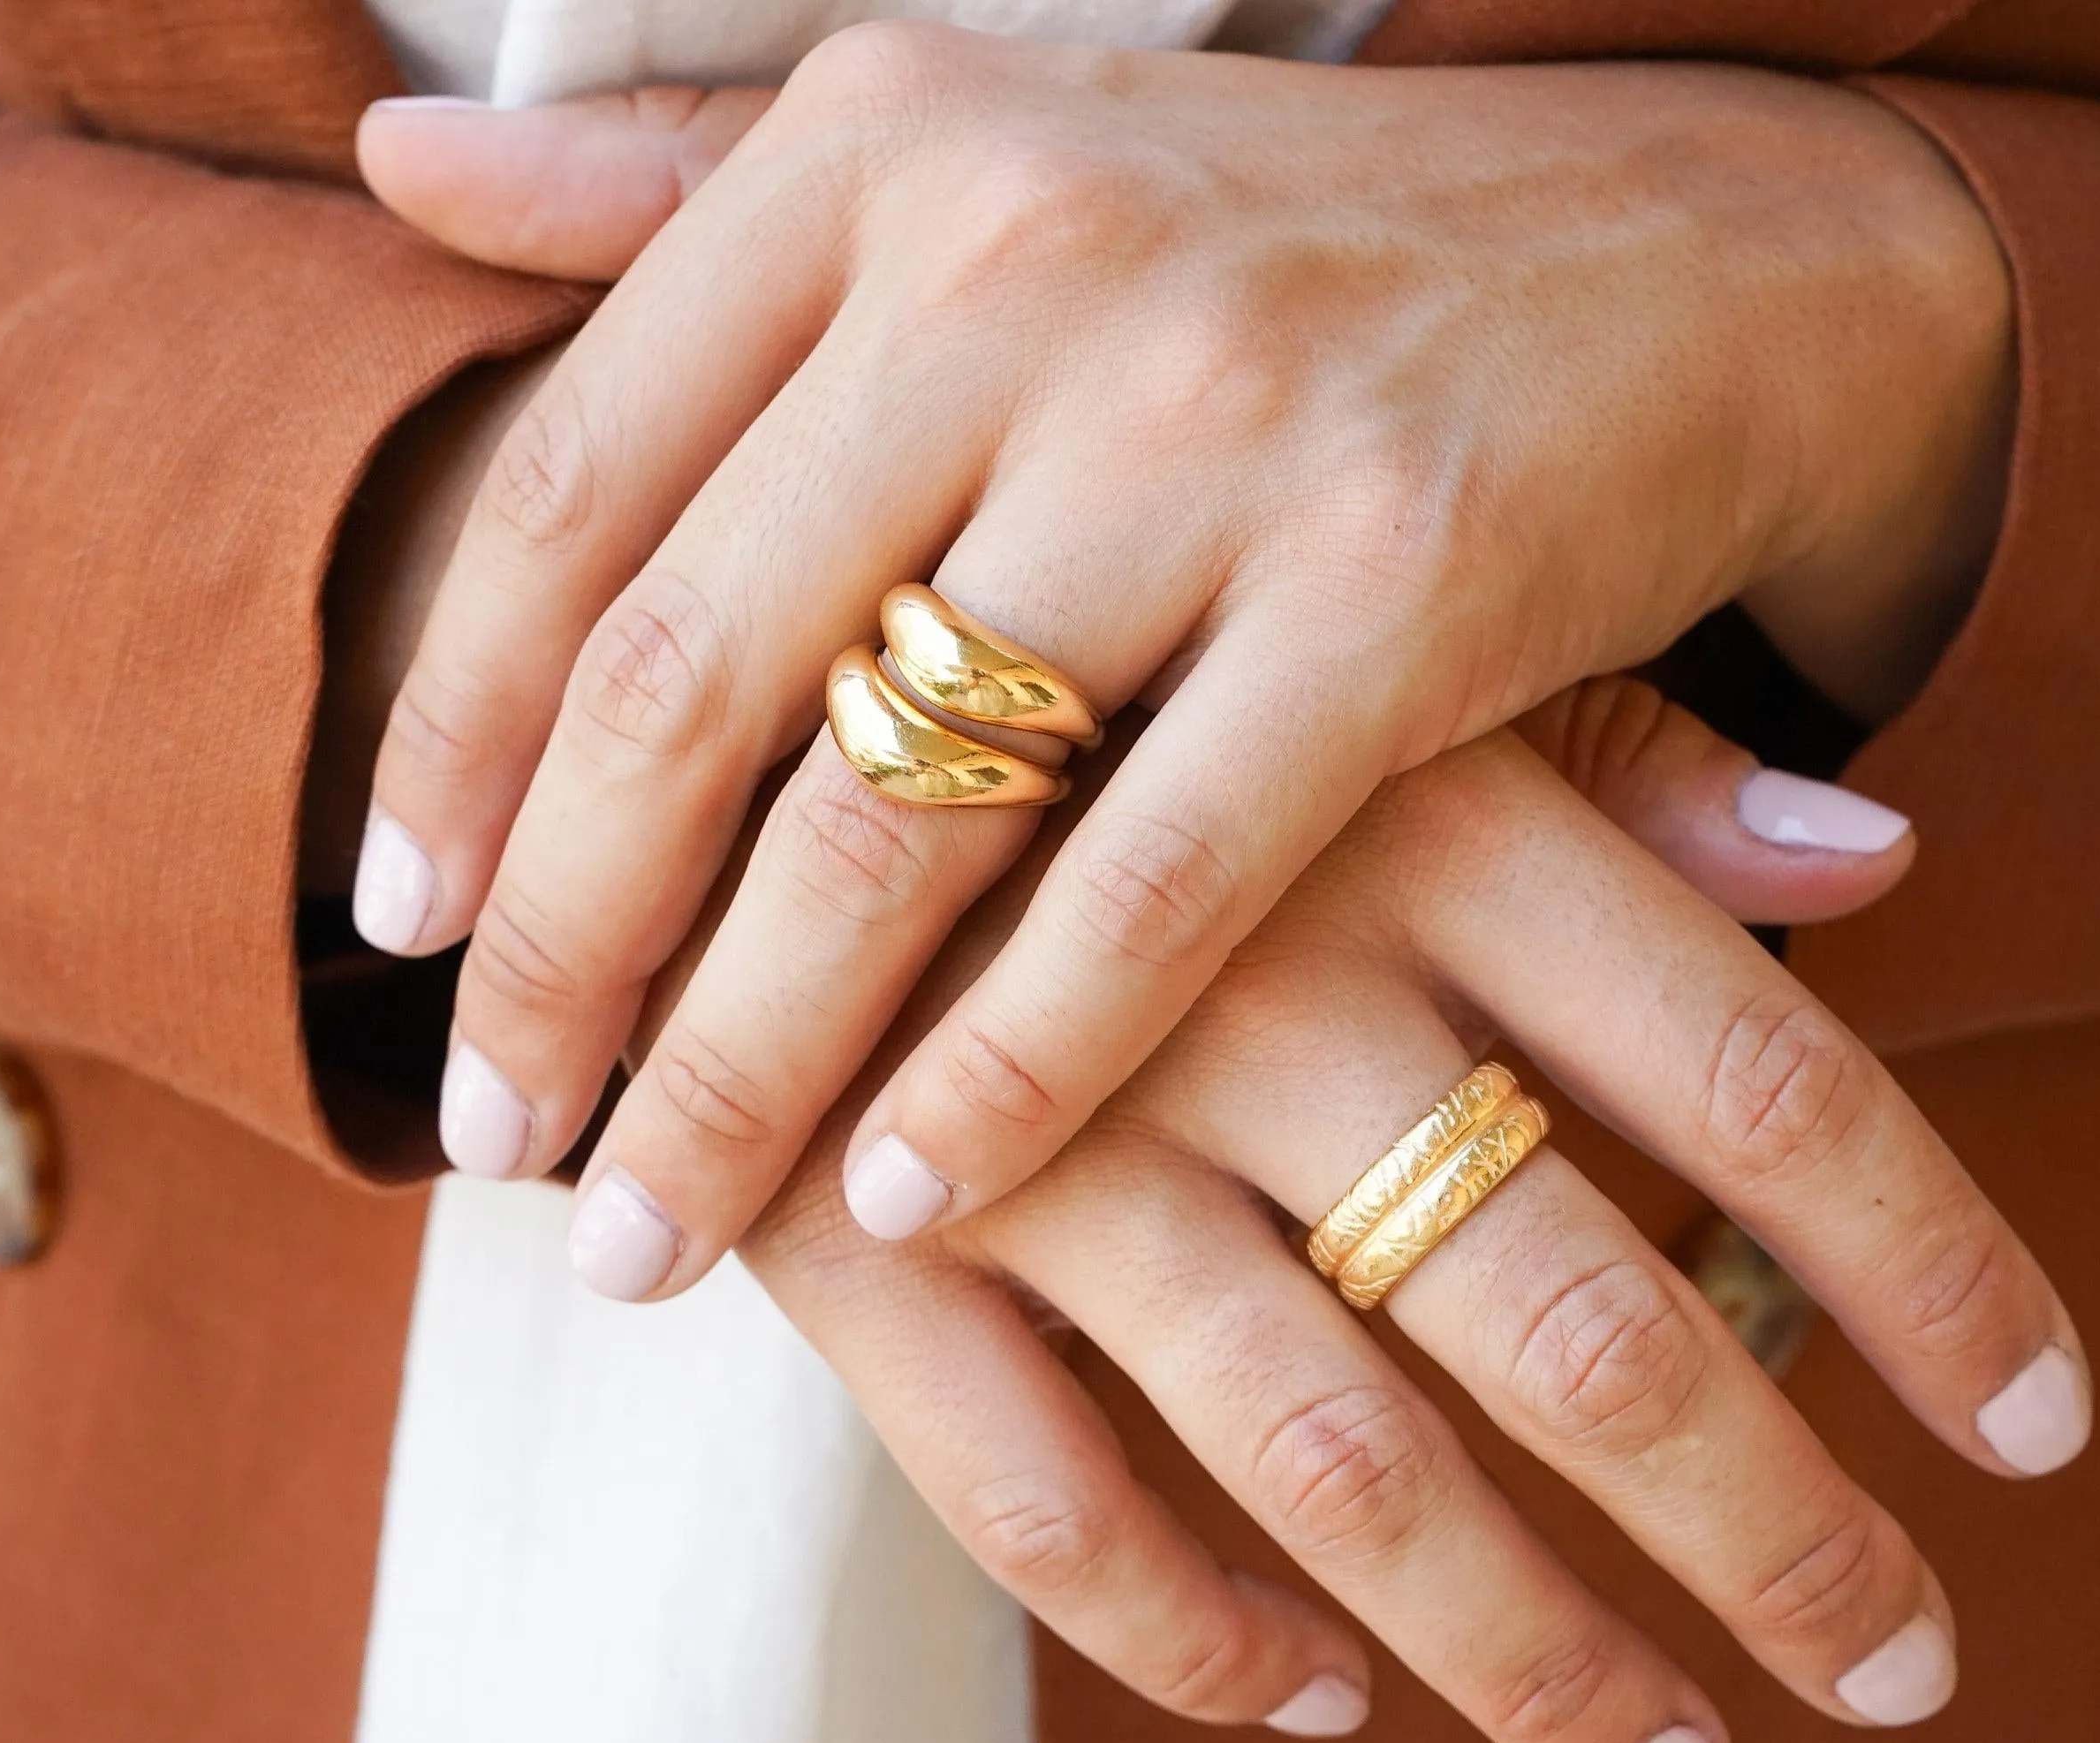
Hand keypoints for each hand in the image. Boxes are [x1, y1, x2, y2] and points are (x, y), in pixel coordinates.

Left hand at [348, 40, 2014, 1287]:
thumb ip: (684, 185)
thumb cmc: (1296, 253)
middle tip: (500, 1148)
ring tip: (652, 1233)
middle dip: (565, 956)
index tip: (400, 931)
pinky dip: (1009, 1076)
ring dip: (742, 1067)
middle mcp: (1018, 255)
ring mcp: (1217, 418)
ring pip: (890, 814)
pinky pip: (1145, 892)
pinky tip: (908, 1209)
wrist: (1707, 249)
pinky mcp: (1399, 583)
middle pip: (688, 678)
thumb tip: (392, 167)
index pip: (573, 490)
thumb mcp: (982, 159)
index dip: (452, 737)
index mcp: (882, 152)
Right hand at [723, 676, 2083, 1742]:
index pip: (1762, 1083)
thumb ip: (1613, 760)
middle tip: (1896, 1669)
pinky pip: (1043, 1507)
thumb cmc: (1092, 665)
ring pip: (1337, 1467)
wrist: (694, 658)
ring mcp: (1050, 1128)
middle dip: (1778, 1535)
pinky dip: (1189, 1633)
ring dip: (1525, 1654)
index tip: (2043, 1429)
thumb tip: (1883, 861)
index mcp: (1416, 818)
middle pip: (1590, 1327)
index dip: (1935, 1274)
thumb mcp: (1352, 652)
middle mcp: (1262, 984)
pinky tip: (1308, 1697)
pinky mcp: (859, 1242)